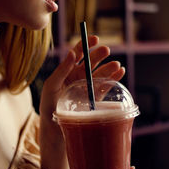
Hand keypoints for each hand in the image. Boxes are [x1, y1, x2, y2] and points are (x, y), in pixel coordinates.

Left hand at [39, 36, 126, 168]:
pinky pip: (105, 86)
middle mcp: (78, 78)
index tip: (94, 38)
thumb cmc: (49, 107)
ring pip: (100, 74)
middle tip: (106, 50)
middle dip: (99, 55)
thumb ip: (62, 70)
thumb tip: (71, 52)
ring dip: (109, 68)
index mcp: (66, 72)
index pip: (77, 54)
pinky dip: (113, 79)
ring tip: (116, 66)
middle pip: (91, 62)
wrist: (55, 130)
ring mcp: (87, 88)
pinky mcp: (94, 99)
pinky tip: (120, 73)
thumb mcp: (52, 86)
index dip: (85, 45)